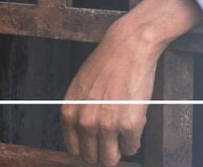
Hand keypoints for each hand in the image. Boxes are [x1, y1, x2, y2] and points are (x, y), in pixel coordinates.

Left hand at [60, 22, 159, 165]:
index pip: (73, 149)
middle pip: (91, 157)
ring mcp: (107, 124)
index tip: (96, 146)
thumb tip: (83, 137)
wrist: (129, 47)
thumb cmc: (107, 65)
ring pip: (110, 159)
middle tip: (112, 142)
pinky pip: (131, 148)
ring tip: (122, 134)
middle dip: (103, 153)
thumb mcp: (80, 88)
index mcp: (69, 112)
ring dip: (118, 150)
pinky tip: (134, 124)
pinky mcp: (129, 125)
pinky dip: (133, 141)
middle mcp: (85, 121)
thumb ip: (78, 112)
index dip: (86, 149)